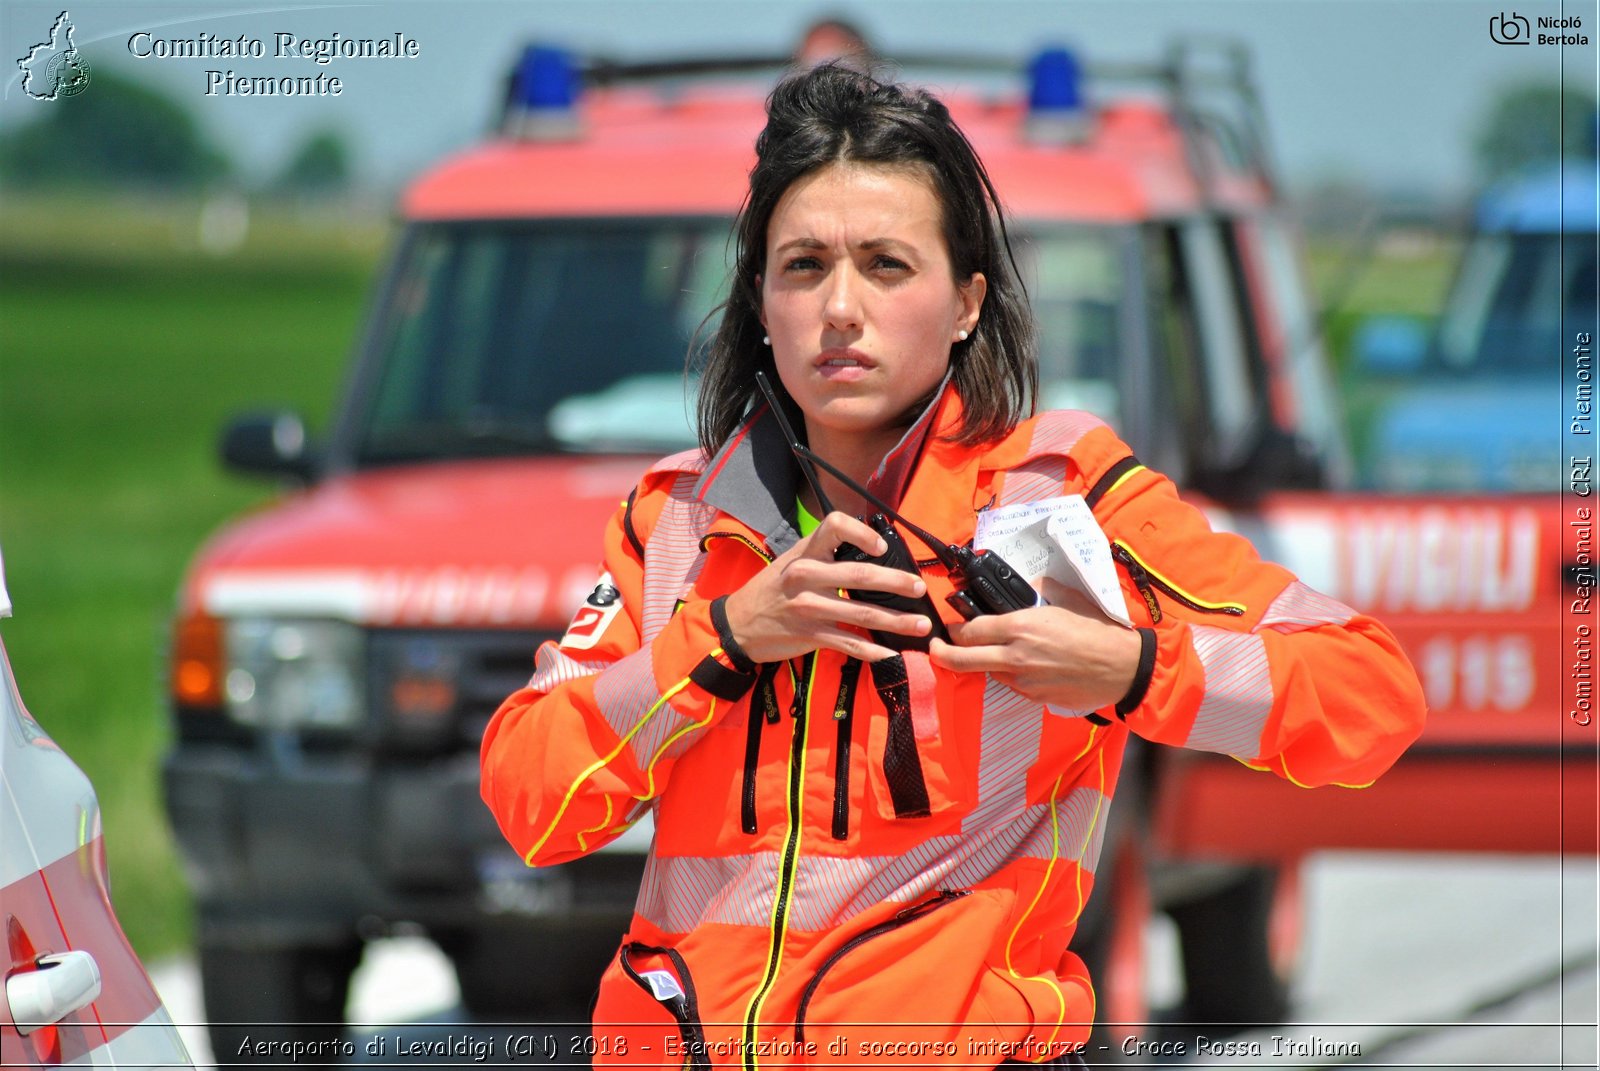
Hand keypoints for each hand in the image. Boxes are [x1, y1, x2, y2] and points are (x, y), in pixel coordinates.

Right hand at [722, 512, 935, 662]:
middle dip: (896, 583)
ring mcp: (809, 608)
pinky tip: (891, 653)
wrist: (738, 624)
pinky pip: (849, 644)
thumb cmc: (771, 589)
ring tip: (921, 625)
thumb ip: (825, 555)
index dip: (863, 534)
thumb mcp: (791, 561)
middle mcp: (807, 576)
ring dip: (897, 621)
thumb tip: (870, 554)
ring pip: (863, 614)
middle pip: (860, 575)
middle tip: (919, 588)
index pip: (835, 526)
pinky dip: (873, 651)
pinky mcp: (811, 636)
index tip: (882, 548)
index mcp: (805, 552)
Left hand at [927, 579, 1141, 711]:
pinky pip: (1011, 684)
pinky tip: (1024, 665)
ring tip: (991, 653)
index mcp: (1020, 627)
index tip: (951, 625)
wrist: (1122, 667)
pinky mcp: (1034, 697)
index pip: (969, 630)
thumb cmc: (1097, 629)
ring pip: (987, 672)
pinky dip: (1009, 674)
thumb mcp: (1066, 599)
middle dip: (941, 653)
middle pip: (961, 659)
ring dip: (983, 663)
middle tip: (935, 647)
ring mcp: (1023, 680)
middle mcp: (1015, 656)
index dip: (955, 628)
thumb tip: (1027, 584)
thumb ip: (1039, 590)